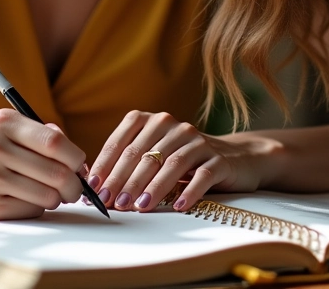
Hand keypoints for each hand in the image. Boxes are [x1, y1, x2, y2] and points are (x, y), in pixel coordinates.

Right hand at [0, 109, 86, 219]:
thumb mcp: (12, 129)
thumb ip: (45, 136)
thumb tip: (79, 162)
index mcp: (4, 122)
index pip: (53, 142)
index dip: (75, 157)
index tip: (79, 165)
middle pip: (54, 172)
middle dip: (74, 185)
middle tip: (75, 188)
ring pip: (46, 195)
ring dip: (57, 198)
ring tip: (52, 193)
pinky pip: (30, 210)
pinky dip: (38, 207)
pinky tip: (28, 198)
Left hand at [88, 111, 277, 212]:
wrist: (235, 157)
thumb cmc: (183, 160)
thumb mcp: (155, 154)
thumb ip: (130, 163)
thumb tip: (97, 186)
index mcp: (151, 121)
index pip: (122, 141)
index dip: (106, 165)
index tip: (93, 188)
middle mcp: (172, 126)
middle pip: (143, 154)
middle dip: (124, 180)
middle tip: (112, 203)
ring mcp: (197, 141)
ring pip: (171, 164)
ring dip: (153, 187)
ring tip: (139, 207)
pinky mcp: (218, 159)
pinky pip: (202, 176)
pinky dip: (189, 192)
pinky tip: (179, 206)